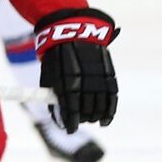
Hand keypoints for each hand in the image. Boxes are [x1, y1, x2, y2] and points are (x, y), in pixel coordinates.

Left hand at [34, 8, 118, 132]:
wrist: (73, 33)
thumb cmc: (55, 58)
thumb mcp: (49, 75)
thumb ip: (53, 96)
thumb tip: (57, 117)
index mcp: (66, 81)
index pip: (71, 108)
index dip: (71, 122)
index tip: (70, 129)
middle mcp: (84, 80)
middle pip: (87, 108)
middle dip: (83, 118)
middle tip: (79, 121)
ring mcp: (98, 77)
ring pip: (100, 105)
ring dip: (95, 116)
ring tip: (92, 120)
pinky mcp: (109, 74)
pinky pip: (112, 97)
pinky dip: (109, 111)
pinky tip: (105, 120)